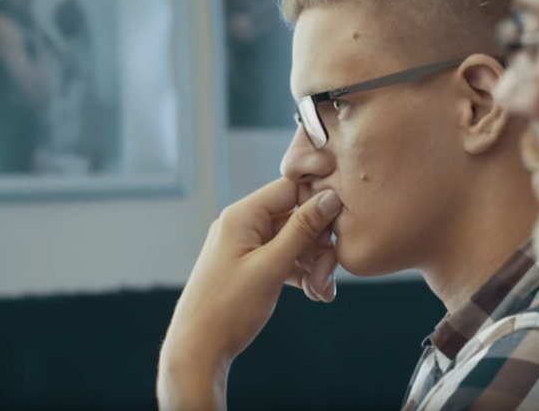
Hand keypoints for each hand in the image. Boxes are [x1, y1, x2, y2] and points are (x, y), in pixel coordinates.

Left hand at [157, 178, 342, 410]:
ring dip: (314, 264)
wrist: (197, 351)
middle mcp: (244, 225)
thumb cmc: (228, 308)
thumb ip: (302, 229)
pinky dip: (303, 274)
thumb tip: (331, 197)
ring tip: (322, 292)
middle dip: (319, 246)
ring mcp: (247, 246)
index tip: (341, 224)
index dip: (320, 202)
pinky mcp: (252, 266)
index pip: (291, 188)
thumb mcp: (271, 267)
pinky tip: (316, 294)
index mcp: (242, 215)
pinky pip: (286, 259)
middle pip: (297, 218)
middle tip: (329, 276)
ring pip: (295, 241)